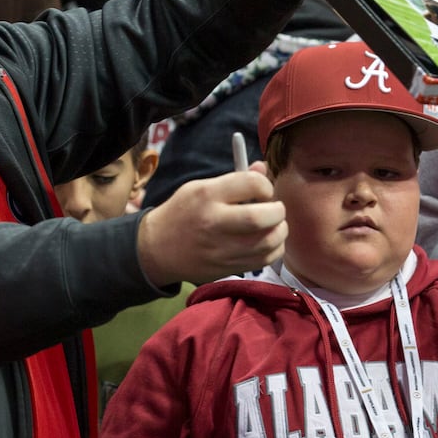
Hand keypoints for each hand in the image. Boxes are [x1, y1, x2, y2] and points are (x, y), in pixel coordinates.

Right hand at [136, 165, 286, 286]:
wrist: (157, 249)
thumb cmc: (183, 212)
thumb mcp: (201, 187)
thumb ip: (235, 179)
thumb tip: (264, 169)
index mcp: (208, 195)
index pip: (252, 184)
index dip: (266, 185)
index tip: (263, 190)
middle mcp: (214, 223)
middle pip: (261, 218)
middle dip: (278, 211)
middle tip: (276, 209)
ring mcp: (221, 249)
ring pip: (267, 243)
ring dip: (280, 231)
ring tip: (275, 225)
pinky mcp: (226, 268)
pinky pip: (264, 260)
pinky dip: (274, 249)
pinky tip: (268, 241)